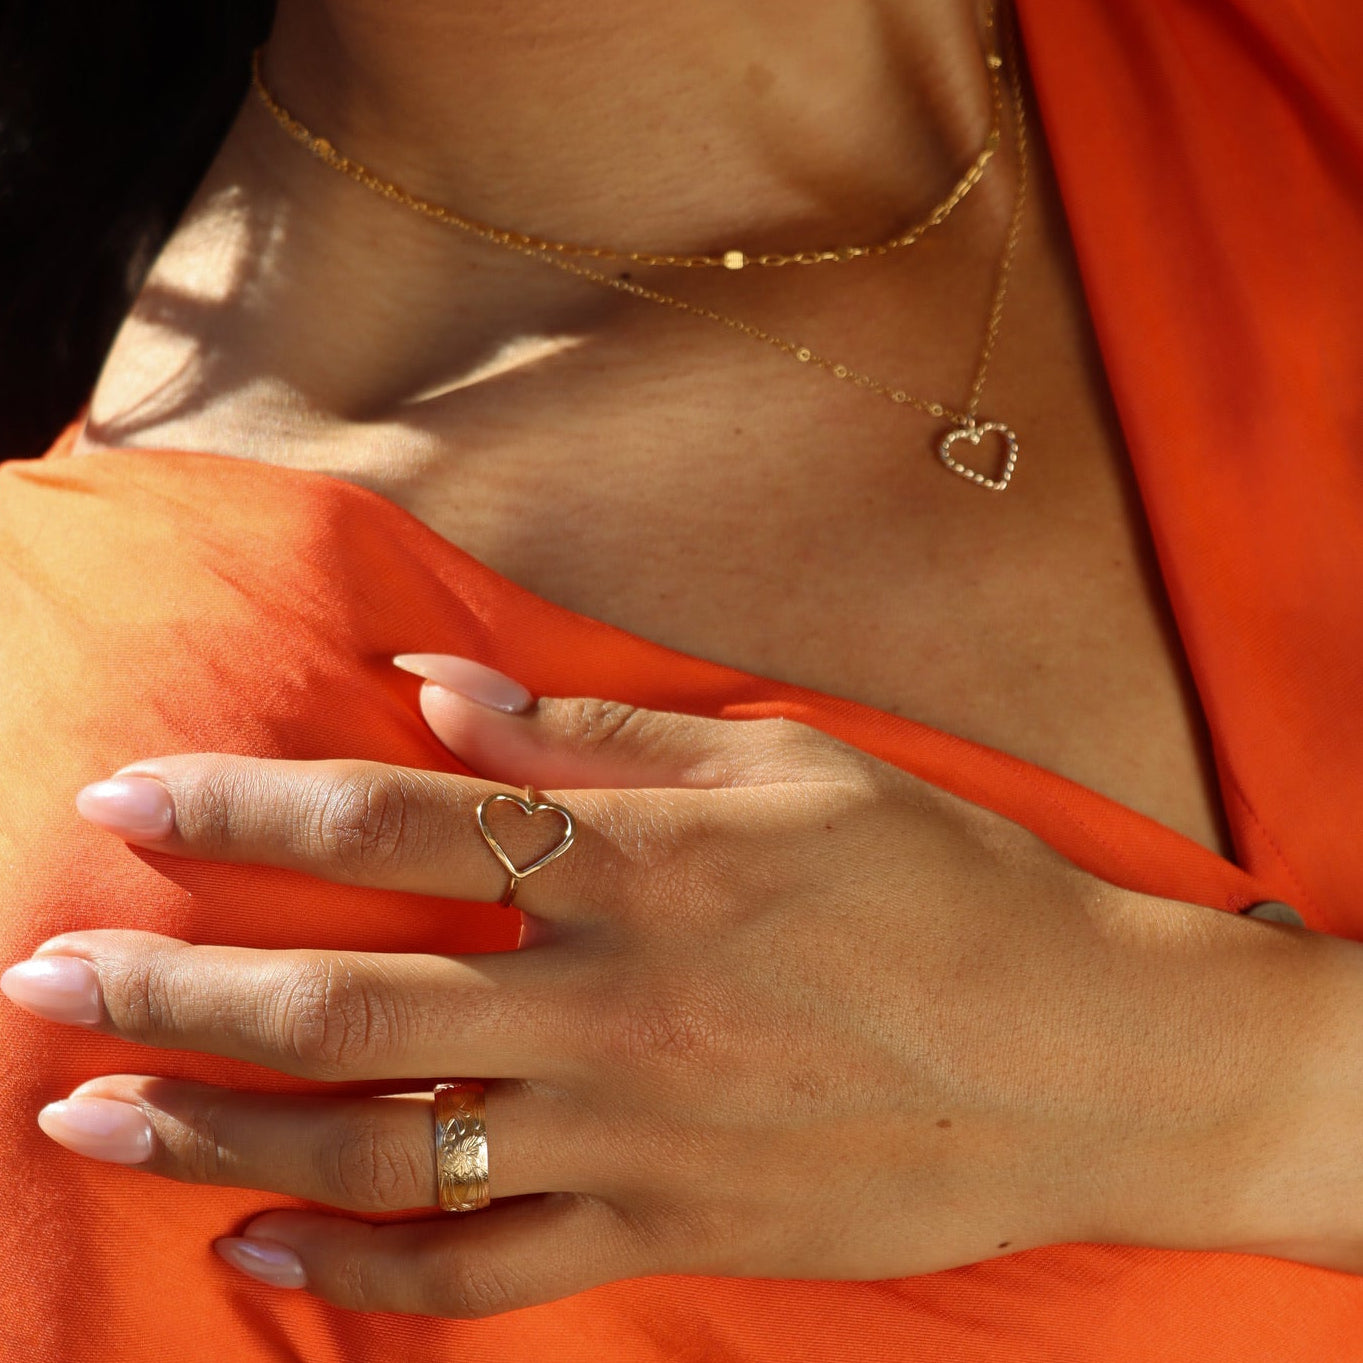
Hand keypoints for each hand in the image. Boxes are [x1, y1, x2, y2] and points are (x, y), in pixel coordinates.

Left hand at [0, 656, 1311, 1315]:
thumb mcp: (787, 765)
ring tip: (88, 1115)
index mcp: (641, 868)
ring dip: (218, 1134)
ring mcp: (632, 1138)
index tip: (129, 801)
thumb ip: (602, 738)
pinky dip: (356, 1273)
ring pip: (380, 1153)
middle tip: (46, 976)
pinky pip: (480, 1275)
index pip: (397, 830)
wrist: (1080, 1055)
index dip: (247, 810)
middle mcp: (612, 1007)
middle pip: (348, 1003)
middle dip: (175, 987)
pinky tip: (254, 1252)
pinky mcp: (668, 1231)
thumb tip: (439, 698)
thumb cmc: (940, 882)